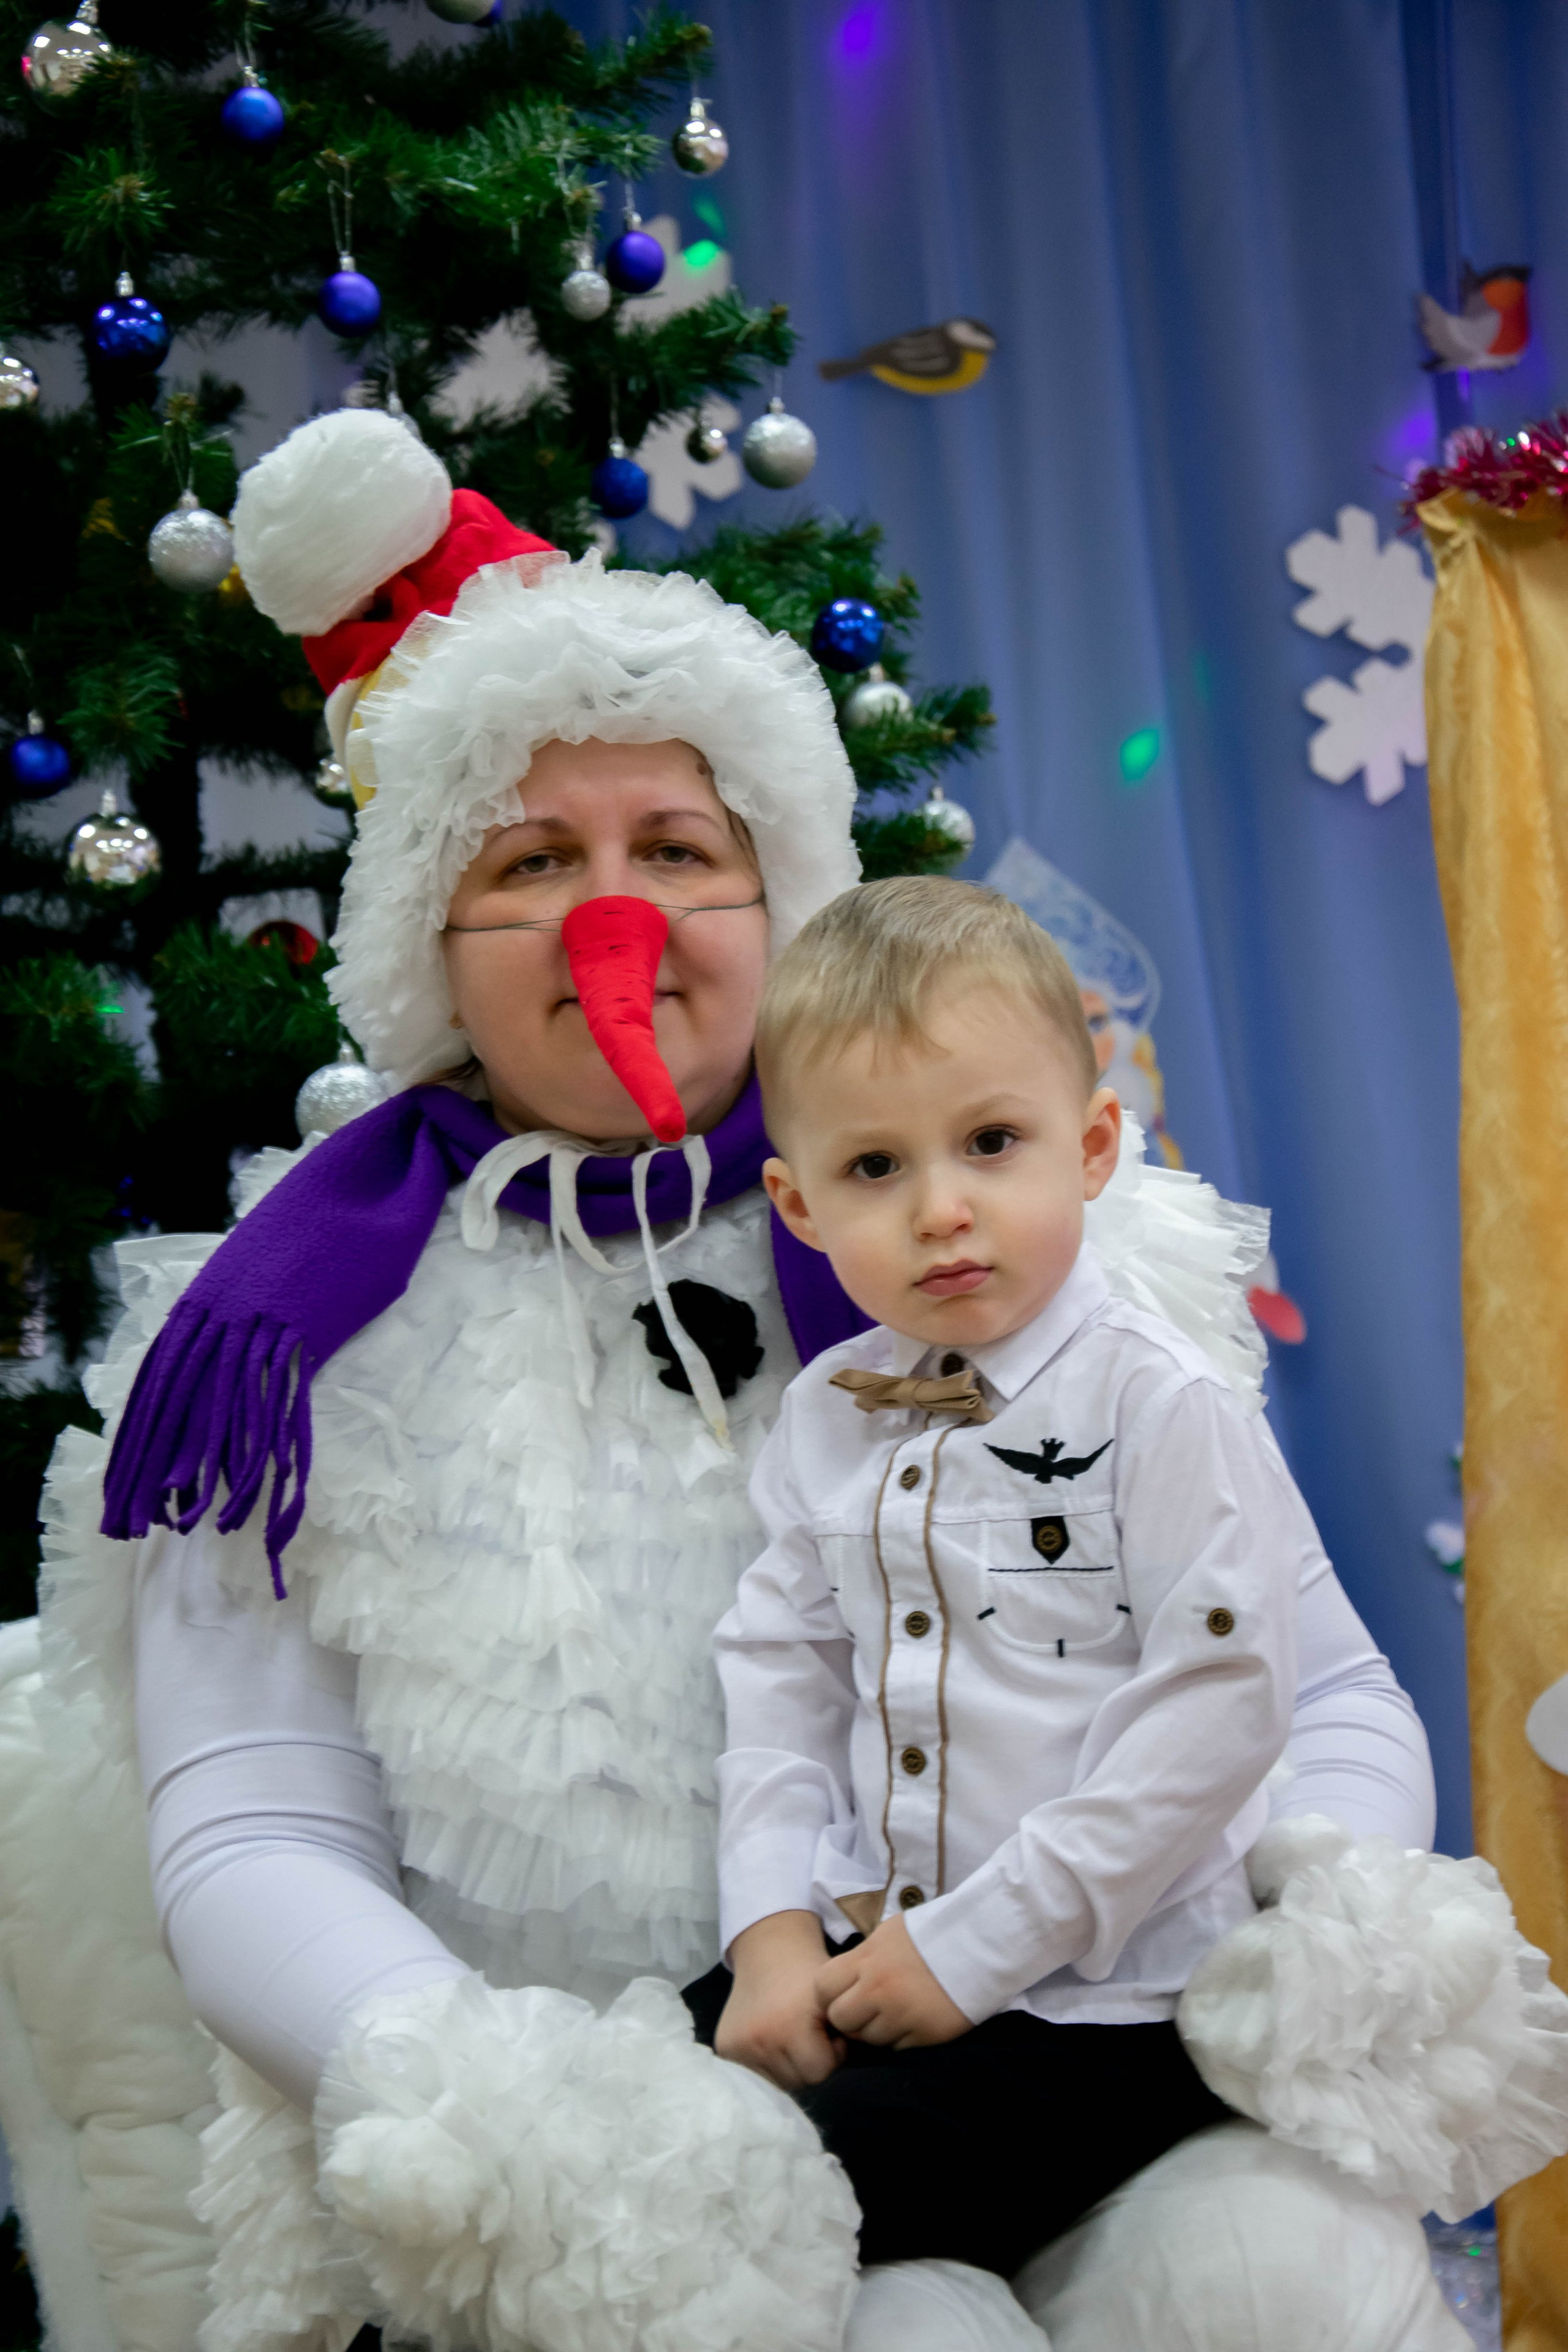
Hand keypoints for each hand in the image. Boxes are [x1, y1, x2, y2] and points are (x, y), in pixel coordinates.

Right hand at [716, 1910, 844, 2090]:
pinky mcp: (724, 2048)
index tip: (828, 2030)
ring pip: (779, 2083)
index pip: (819, 2072)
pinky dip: (768, 2062)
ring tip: (791, 2036)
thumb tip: (854, 2065)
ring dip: (789, 2065)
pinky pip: (757, 2075)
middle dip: (809, 2061)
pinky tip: (771, 2039)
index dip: (831, 2052)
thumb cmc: (810, 1977)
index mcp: (789, 2025)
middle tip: (810, 2033)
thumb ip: (848, 2033)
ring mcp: (738, 2046)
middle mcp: (759, 2039)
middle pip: (798, 2082)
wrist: (770, 1951)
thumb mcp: (836, 1999)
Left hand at [814, 1914, 971, 2048]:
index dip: (829, 1995)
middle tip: (868, 2011)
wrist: (981, 1944)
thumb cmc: (933, 1934)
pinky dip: (901, 2040)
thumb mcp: (889, 1934)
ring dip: (877, 2031)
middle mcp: (878, 1988)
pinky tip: (915, 2022)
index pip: (822, 1987)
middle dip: (850, 2019)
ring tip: (897, 2014)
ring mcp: (901, 2014)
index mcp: (867, 1959)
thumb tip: (843, 1982)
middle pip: (841, 2019)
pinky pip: (897, 2049)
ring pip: (868, 2039)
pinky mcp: (924, 2034)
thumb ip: (862, 1958)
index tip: (845, 1994)